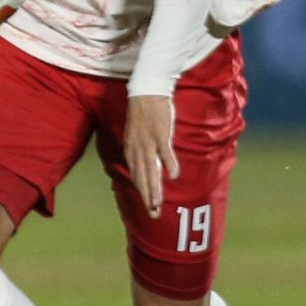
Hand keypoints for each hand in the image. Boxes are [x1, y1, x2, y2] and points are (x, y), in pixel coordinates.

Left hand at [121, 93, 178, 214]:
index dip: (143, 192)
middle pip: (143, 178)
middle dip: (148, 198)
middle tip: (154, 215)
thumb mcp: (137, 135)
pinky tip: (174, 176)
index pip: (137, 176)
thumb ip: (141, 152)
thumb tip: (147, 166)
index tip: (150, 207)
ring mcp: (148, 142)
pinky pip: (165, 151)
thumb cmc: (144, 113)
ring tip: (158, 204)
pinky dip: (169, 163)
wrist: (146, 91)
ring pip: (151, 169)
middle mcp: (137, 149)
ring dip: (155, 188)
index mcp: (131, 150)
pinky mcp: (160, 134)